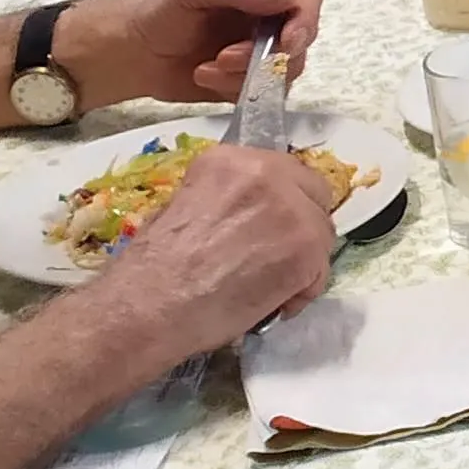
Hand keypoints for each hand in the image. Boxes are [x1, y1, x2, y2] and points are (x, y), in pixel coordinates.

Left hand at [51, 0, 327, 109]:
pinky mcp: (254, 78)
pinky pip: (266, 90)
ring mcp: (264, 47)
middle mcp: (272, 12)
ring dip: (245, 73)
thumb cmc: (158, 11)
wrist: (131, 54)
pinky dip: (235, 88)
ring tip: (207, 67)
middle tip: (227, 58)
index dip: (305, 16)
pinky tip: (204, 77)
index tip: (287, 40)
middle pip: (303, 34)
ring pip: (287, 67)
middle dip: (268, 53)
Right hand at [81, 142, 339, 357]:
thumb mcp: (183, 207)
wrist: (148, 307)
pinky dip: (302, 292)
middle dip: (300, 227)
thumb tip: (249, 216)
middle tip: (276, 258)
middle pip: (313, 197)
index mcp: (231, 160)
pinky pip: (320, 271)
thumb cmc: (151, 269)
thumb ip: (227, 201)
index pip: (284, 173)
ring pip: (320, 235)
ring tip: (268, 289)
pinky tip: (273, 305)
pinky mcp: (306, 250)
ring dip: (302, 262)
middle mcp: (266, 173)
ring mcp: (292, 210)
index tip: (269, 229)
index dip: (283, 204)